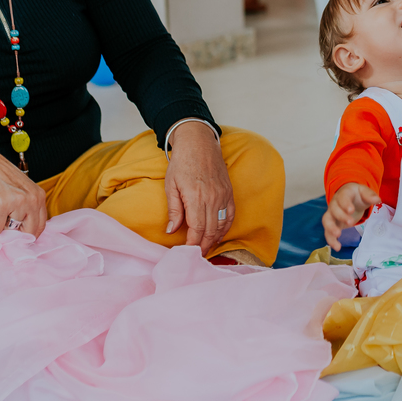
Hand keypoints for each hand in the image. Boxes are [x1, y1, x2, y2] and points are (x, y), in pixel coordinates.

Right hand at [0, 133, 47, 236]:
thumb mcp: (19, 188)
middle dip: (15, 235)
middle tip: (2, 228)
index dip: (27, 234)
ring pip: (11, 232)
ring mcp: (17, 202)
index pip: (40, 226)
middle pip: (29, 232)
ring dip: (0, 229)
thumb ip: (26, 205)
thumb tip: (26, 232)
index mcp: (39, 195)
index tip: (15, 235)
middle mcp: (31, 199)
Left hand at [165, 121, 233, 254]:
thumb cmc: (182, 163)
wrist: (199, 143)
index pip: (196, 230)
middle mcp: (213, 198)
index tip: (186, 253)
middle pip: (210, 231)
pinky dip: (225, 228)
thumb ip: (174, 209)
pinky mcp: (229, 192)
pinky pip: (230, 215)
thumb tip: (172, 230)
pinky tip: (218, 235)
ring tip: (205, 249)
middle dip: (203, 246)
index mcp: (196, 198)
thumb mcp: (171, 185)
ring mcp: (223, 195)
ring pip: (221, 225)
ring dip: (214, 240)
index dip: (192, 244)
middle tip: (195, 257)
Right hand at [323, 182, 379, 249]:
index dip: (345, 204)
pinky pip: (328, 232)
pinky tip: (337, 247)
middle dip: (341, 216)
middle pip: (334, 209)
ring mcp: (332, 214)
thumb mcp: (364, 192)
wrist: (350, 198)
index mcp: (344, 194)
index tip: (351, 210)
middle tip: (351, 223)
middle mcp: (335, 204)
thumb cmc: (357, 195)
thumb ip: (369, 195)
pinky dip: (331, 240)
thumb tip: (377, 199)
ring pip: (327, 221)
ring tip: (338, 235)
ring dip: (331, 228)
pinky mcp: (332, 224)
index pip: (342, 197)